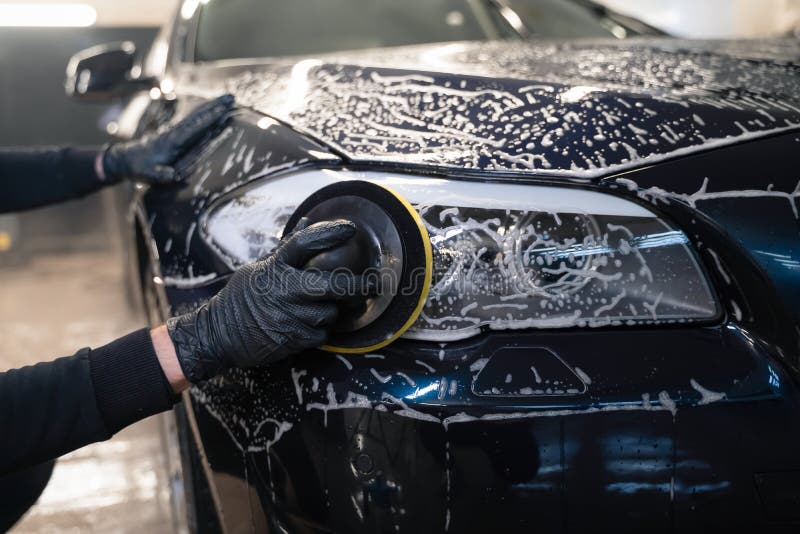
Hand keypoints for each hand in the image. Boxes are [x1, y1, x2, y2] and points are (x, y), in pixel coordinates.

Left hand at [102, 94, 233, 183]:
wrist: (127, 159)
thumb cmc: (141, 168)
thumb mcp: (150, 175)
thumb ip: (161, 174)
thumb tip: (172, 175)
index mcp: (173, 141)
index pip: (194, 127)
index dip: (209, 118)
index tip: (223, 109)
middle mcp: (176, 132)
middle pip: (199, 115)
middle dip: (215, 106)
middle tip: (232, 97)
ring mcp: (176, 131)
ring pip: (197, 115)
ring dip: (213, 106)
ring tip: (227, 99)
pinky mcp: (177, 133)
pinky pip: (194, 120)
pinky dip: (205, 113)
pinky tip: (213, 109)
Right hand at [166, 219, 371, 382]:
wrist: (219, 335)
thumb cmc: (242, 299)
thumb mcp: (259, 268)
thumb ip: (287, 248)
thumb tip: (308, 221)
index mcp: (276, 267)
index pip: (305, 243)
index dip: (329, 233)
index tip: (350, 229)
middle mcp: (285, 290)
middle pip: (333, 284)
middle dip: (359, 284)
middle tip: (375, 282)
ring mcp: (290, 316)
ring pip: (331, 312)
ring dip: (332, 310)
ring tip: (318, 308)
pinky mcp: (293, 339)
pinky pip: (322, 333)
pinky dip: (321, 330)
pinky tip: (307, 325)